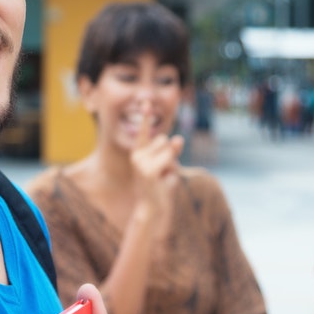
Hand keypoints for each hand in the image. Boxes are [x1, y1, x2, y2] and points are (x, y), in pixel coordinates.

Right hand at [130, 101, 182, 238]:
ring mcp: (140, 162)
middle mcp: (136, 155)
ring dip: (172, 164)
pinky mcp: (148, 171)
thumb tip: (178, 138)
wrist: (151, 210)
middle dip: (170, 154)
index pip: (143, 132)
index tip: (146, 103)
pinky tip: (163, 183)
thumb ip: (171, 152)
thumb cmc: (160, 188)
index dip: (144, 116)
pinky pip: (169, 161)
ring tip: (163, 179)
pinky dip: (171, 171)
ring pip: (168, 149)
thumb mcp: (167, 166)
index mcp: (138, 153)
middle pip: (163, 139)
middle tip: (161, 174)